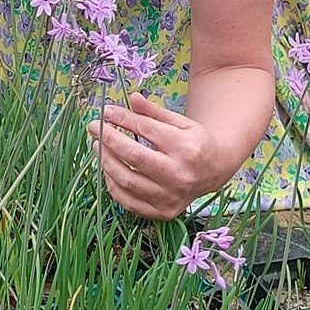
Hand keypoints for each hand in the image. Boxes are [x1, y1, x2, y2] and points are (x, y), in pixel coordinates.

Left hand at [86, 92, 222, 219]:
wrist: (215, 170)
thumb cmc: (193, 142)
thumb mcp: (179, 121)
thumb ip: (153, 111)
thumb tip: (131, 98)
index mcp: (186, 148)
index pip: (146, 130)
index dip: (122, 119)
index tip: (106, 111)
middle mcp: (179, 175)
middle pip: (133, 156)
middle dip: (108, 139)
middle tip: (94, 127)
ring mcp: (171, 197)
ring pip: (127, 180)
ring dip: (106, 161)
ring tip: (98, 146)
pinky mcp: (163, 212)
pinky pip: (128, 201)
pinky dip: (113, 185)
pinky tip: (107, 169)